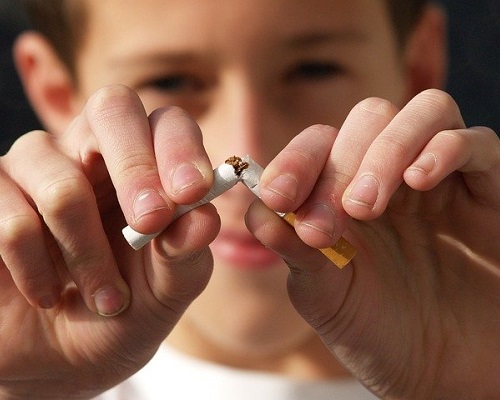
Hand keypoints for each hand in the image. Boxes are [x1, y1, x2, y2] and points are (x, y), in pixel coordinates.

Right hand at [0, 85, 217, 397]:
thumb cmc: (124, 310)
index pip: (166, 122)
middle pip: (112, 109)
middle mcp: (90, 152)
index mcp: (146, 166)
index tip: (192, 191)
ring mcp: (34, 167)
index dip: (180, 149)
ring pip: (63, 184)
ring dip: (89, 255)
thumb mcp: (168, 290)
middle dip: (137, 170)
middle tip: (149, 222)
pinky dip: (37, 268)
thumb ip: (187, 254)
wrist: (60, 357)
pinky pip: (12, 218)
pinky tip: (48, 294)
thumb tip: (204, 218)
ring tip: (107, 299)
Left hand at [246, 89, 499, 398]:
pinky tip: (419, 180)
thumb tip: (257, 212)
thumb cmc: (377, 334)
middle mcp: (393, 178)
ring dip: (387, 149)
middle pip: (369, 119)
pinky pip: (477, 143)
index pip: (320, 145)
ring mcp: (443, 181)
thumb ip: (293, 250)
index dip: (295, 161)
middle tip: (331, 221)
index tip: (278, 198)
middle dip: (341, 164)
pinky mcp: (489, 192)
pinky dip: (445, 149)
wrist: (441, 375)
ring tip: (367, 205)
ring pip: (424, 112)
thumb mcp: (324, 295)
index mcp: (346, 194)